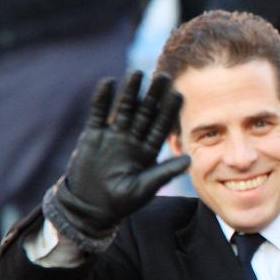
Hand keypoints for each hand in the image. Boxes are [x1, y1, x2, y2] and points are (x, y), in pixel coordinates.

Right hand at [43, 71, 189, 251]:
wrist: (90, 206)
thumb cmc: (121, 201)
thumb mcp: (144, 187)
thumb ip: (164, 172)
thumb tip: (189, 160)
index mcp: (148, 151)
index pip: (162, 126)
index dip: (170, 111)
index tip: (180, 94)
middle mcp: (133, 139)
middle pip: (145, 113)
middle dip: (154, 95)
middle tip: (163, 76)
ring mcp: (113, 136)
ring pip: (124, 109)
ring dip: (130, 92)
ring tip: (137, 73)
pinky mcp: (93, 136)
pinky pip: (99, 114)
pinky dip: (102, 99)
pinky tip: (108, 82)